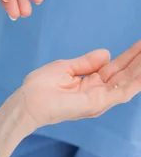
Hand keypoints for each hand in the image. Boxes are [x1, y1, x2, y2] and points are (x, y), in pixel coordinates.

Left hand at [16, 49, 140, 128]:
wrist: (28, 101)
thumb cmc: (40, 86)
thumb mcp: (65, 68)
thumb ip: (87, 62)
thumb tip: (106, 53)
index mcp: (90, 82)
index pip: (115, 67)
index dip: (129, 56)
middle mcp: (99, 92)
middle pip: (126, 73)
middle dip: (140, 60)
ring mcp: (100, 98)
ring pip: (129, 81)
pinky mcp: (99, 103)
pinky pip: (124, 91)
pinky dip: (137, 80)